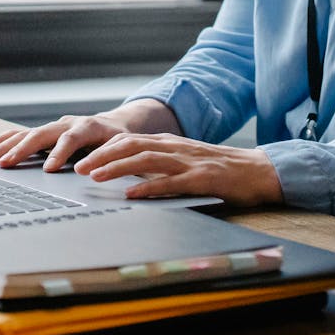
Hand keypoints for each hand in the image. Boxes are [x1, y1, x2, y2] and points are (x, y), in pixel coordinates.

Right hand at [0, 99, 180, 171]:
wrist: (115, 125)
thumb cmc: (120, 141)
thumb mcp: (123, 149)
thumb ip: (112, 158)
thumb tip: (100, 172)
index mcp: (88, 127)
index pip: (71, 138)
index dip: (60, 152)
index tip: (50, 169)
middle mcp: (67, 123)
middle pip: (41, 134)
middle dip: (21, 149)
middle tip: (5, 164)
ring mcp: (53, 126)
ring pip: (25, 133)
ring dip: (5, 145)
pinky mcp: (44, 132)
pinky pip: (19, 134)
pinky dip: (2, 141)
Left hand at [74, 133, 283, 206]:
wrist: (257, 170)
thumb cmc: (219, 169)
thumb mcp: (184, 161)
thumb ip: (158, 165)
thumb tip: (128, 176)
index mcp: (169, 143)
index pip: (128, 139)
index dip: (103, 148)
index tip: (82, 158)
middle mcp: (174, 148)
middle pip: (130, 146)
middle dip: (101, 156)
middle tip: (77, 168)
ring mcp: (187, 162)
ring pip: (145, 160)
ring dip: (117, 168)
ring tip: (95, 177)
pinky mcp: (201, 179)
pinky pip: (170, 182)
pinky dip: (148, 187)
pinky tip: (132, 195)